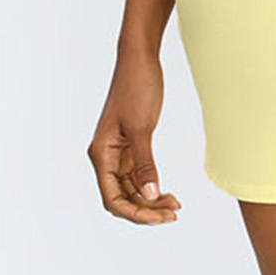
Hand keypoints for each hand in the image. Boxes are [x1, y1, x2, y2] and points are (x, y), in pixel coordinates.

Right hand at [87, 48, 181, 223]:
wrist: (140, 58)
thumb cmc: (137, 87)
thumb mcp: (142, 127)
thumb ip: (145, 164)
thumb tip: (149, 197)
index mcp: (101, 154)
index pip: (113, 199)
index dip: (135, 213)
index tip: (160, 216)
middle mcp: (106, 157)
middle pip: (122, 198)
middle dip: (145, 209)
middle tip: (173, 212)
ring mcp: (118, 151)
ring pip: (131, 188)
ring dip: (150, 199)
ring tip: (175, 205)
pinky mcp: (131, 144)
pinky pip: (138, 175)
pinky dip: (151, 185)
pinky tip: (168, 192)